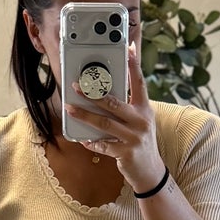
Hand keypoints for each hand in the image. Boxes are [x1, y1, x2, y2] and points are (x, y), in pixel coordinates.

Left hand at [63, 38, 163, 192]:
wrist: (150, 171)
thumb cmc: (140, 141)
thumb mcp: (139, 121)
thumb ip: (127, 107)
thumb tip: (103, 91)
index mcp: (145, 109)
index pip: (139, 83)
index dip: (133, 65)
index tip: (127, 48)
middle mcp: (141, 121)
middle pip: (114, 103)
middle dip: (93, 94)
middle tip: (76, 86)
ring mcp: (134, 137)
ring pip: (104, 123)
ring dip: (84, 115)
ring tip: (70, 109)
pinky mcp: (125, 152)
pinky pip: (102, 144)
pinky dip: (91, 141)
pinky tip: (83, 139)